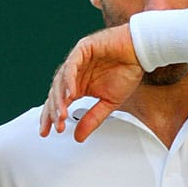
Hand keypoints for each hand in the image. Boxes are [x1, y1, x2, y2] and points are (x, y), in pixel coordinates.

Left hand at [39, 24, 143, 141]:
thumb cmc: (126, 72)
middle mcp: (74, 74)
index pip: (59, 102)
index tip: (47, 132)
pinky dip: (69, 80)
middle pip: (55, 94)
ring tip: (61, 114)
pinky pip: (71, 66)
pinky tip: (70, 94)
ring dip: (60, 99)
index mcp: (78, 85)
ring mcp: (76, 61)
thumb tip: (78, 137)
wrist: (140, 52)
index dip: (51, 117)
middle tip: (56, 125)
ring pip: (60, 81)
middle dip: (53, 111)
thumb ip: (92, 118)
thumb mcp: (109, 102)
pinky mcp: (81, 49)